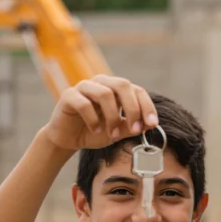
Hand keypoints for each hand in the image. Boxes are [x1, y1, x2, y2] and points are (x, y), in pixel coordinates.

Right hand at [42, 75, 157, 151]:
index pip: (136, 90)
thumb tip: (150, 124)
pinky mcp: (69, 95)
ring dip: (112, 117)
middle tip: (134, 130)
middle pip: (123, 85)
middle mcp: (101, 83)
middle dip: (132, 109)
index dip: (147, 106)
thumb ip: (132, 127)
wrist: (68, 138)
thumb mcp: (117, 131)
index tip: (152, 125)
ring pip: (104, 94)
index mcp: (116, 88)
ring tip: (112, 135)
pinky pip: (84, 103)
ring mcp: (84, 87)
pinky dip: (93, 119)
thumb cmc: (94, 131)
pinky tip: (95, 130)